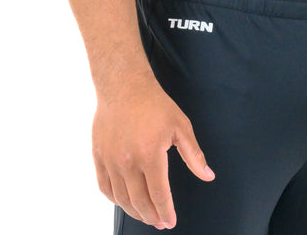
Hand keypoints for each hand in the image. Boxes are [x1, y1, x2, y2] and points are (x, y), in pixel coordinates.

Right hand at [92, 71, 214, 229]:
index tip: (170, 222)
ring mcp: (110, 160)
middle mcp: (127, 161)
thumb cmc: (154, 103)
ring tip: (145, 214)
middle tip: (159, 222)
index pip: (159, 195)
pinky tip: (124, 201)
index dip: (166, 212)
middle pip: (139, 202)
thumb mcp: (180, 126)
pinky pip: (104, 186)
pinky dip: (114, 199)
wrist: (124, 85)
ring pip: (121, 198)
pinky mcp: (98, 155)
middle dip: (151, 216)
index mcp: (150, 155)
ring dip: (134, 211)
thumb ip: (193, 155)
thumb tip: (208, 176)